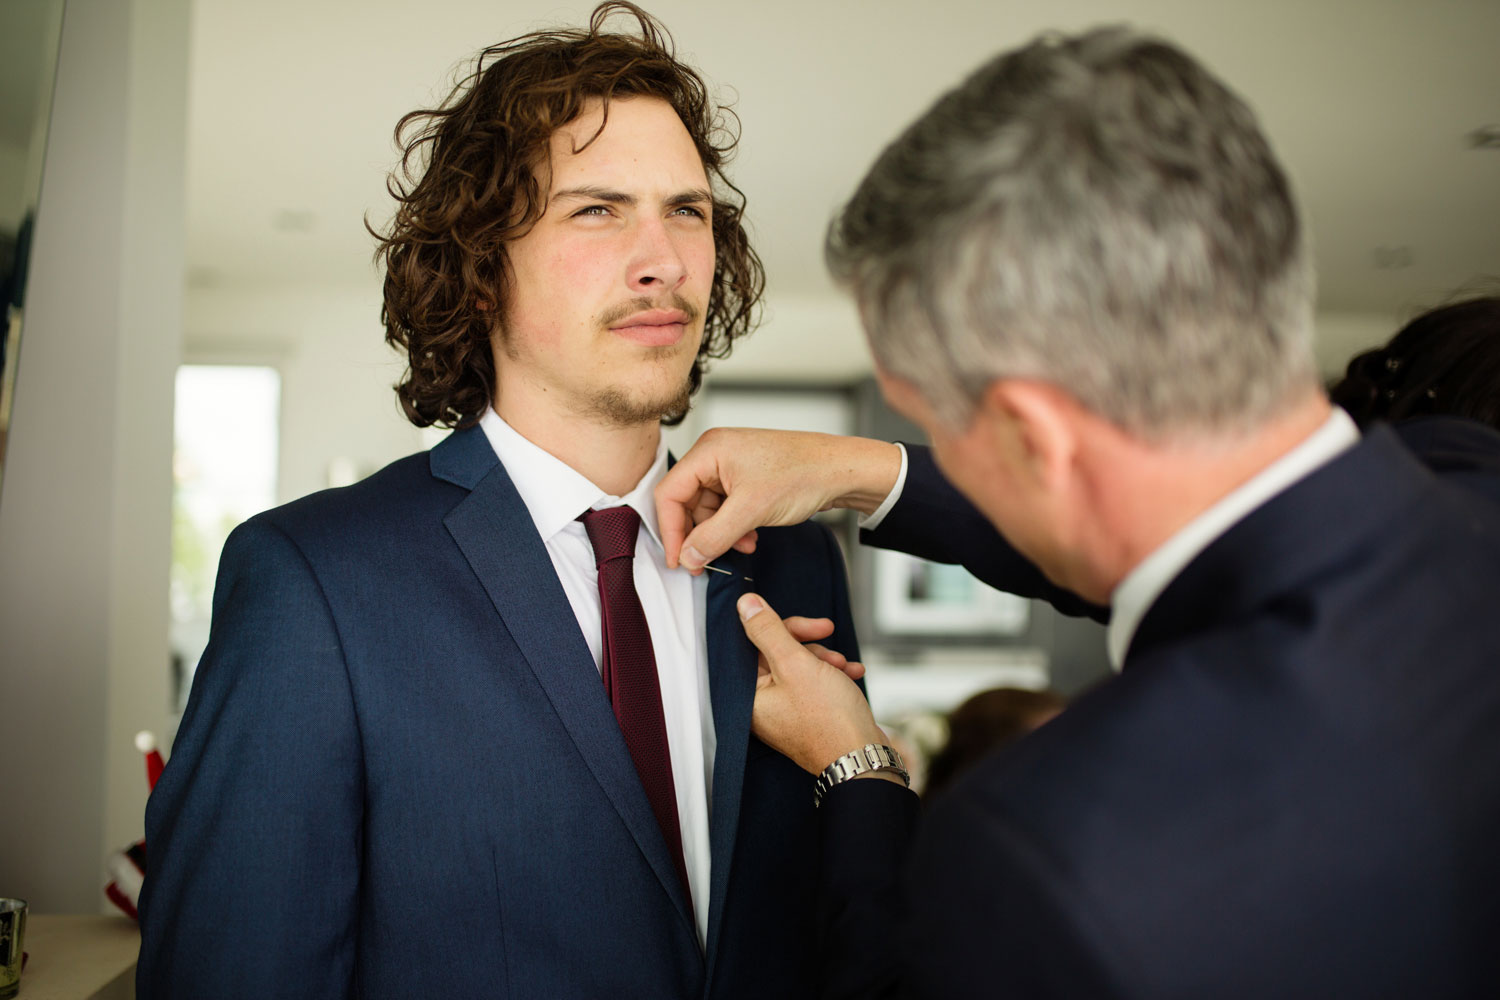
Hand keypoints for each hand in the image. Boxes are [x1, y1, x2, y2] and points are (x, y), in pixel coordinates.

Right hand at [655, 428, 901, 572]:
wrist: (843, 471)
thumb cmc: (804, 473)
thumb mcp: (751, 511)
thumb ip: (713, 536)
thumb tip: (688, 556)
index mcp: (709, 450)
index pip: (669, 492)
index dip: (670, 530)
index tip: (677, 560)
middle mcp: (716, 454)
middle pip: (687, 502)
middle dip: (699, 534)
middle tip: (704, 562)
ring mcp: (732, 466)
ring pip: (708, 509)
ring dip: (721, 534)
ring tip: (743, 546)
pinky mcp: (748, 478)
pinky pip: (727, 508)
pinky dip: (735, 527)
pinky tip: (752, 537)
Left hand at [739, 593, 884, 774]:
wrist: (862, 758)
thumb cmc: (829, 719)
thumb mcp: (796, 664)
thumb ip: (768, 631)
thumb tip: (745, 604)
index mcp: (748, 695)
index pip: (752, 644)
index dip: (779, 626)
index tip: (805, 621)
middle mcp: (762, 705)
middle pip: (776, 653)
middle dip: (807, 643)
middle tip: (827, 633)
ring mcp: (784, 712)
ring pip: (799, 666)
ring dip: (824, 658)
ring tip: (843, 665)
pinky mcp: (806, 715)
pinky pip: (813, 684)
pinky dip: (832, 675)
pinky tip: (852, 673)